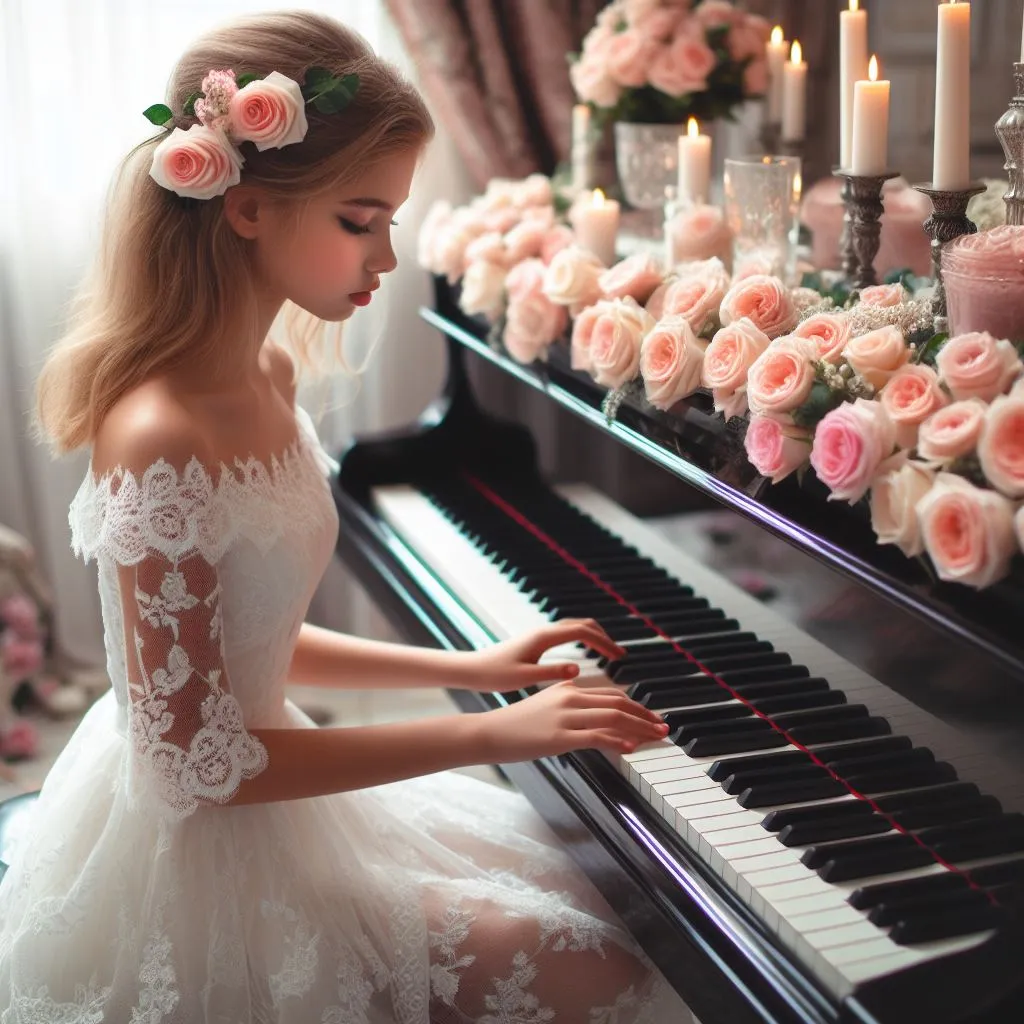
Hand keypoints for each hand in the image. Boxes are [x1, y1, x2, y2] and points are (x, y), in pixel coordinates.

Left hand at [459, 619, 627, 693]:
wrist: (472, 669)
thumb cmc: (494, 675)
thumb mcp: (524, 678)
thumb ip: (551, 673)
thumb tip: (577, 670)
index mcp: (543, 637)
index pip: (583, 632)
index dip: (604, 643)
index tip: (619, 657)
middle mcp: (543, 631)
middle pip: (583, 624)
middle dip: (604, 637)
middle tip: (619, 655)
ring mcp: (540, 634)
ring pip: (575, 627)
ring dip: (594, 637)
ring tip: (609, 654)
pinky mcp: (536, 641)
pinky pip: (567, 634)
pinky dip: (583, 639)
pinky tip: (587, 655)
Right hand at [474, 680, 669, 761]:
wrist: (489, 731)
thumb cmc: (516, 723)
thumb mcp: (546, 705)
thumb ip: (569, 704)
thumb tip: (592, 713)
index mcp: (569, 688)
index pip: (613, 695)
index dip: (637, 707)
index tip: (652, 718)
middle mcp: (570, 697)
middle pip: (619, 704)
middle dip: (646, 717)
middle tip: (663, 728)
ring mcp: (565, 717)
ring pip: (613, 718)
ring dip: (640, 729)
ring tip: (656, 738)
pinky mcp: (559, 736)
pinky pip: (596, 737)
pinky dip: (617, 742)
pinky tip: (630, 749)